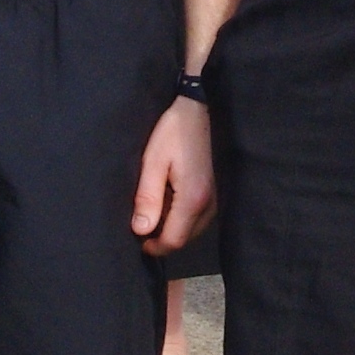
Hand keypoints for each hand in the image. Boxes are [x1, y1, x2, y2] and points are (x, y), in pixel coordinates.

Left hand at [133, 95, 213, 257]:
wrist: (201, 108)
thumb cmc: (174, 131)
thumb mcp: (153, 162)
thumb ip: (147, 198)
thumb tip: (140, 230)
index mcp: (193, 199)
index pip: (174, 240)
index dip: (154, 246)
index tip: (137, 239)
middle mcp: (210, 204)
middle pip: (184, 239)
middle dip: (162, 237)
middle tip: (143, 221)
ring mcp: (217, 199)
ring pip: (192, 230)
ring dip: (172, 226)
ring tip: (155, 207)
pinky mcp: (217, 192)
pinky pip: (199, 218)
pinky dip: (183, 217)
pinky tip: (170, 198)